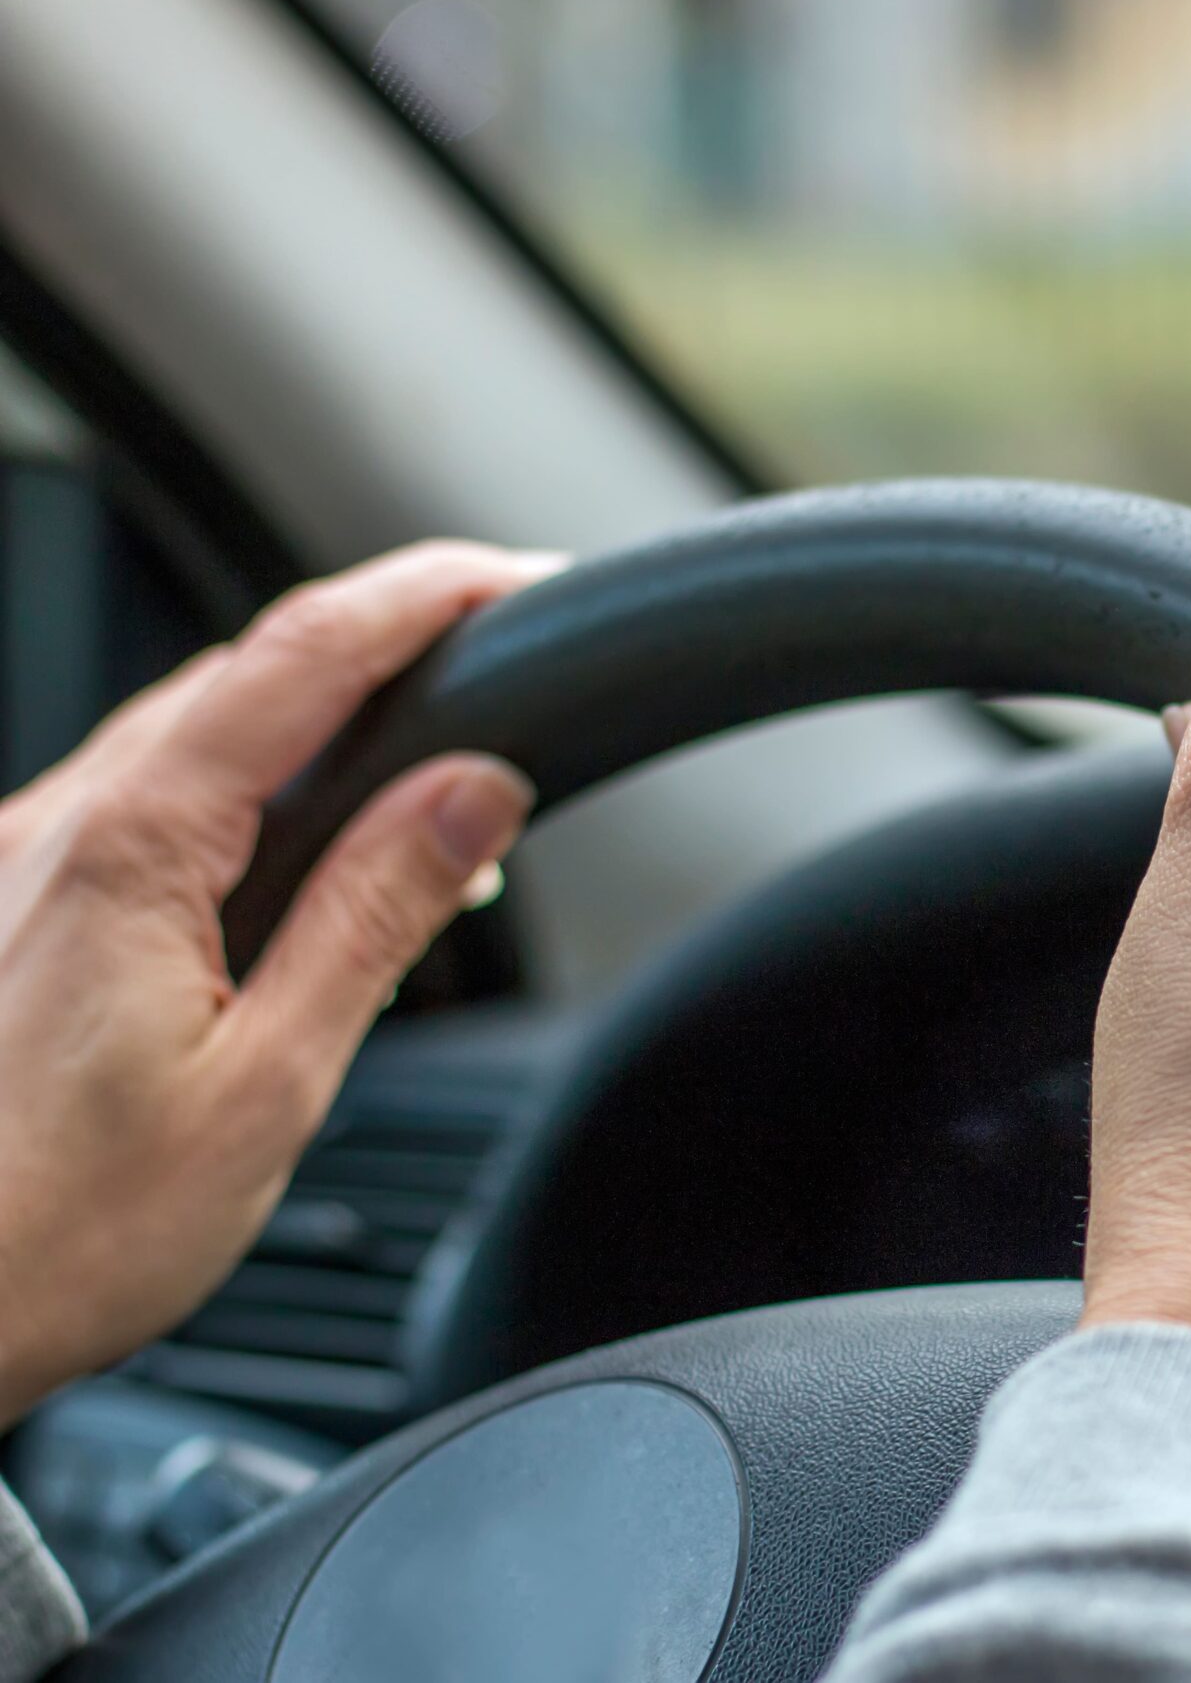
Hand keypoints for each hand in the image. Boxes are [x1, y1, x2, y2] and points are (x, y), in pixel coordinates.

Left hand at [0, 543, 559, 1421]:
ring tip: (425, 790)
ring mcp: (10, 862)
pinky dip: (240, 797)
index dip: (422, 595)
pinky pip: (135, 806)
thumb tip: (477, 793)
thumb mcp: (266, 1085)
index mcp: (129, 850)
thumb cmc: (51, 1237)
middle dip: (383, 651)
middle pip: (242, 675)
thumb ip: (374, 917)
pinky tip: (288, 867)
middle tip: (501, 679)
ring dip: (313, 730)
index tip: (514, 577)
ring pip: (185, 738)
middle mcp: (50, 828)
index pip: (301, 656)